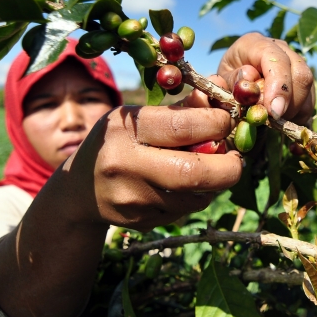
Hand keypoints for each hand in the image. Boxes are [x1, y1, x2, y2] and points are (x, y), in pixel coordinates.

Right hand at [53, 105, 242, 230]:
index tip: (227, 122)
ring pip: (194, 197)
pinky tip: (189, 186)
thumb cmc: (118, 143)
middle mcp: (125, 165)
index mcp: (125, 130)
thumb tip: (222, 93)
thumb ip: (180, 110)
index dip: (216, 124)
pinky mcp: (140, 222)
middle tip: (237, 158)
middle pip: (192, 171)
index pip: (182, 127)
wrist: (79, 191)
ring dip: (214, 184)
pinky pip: (184, 211)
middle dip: (227, 166)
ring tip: (214, 168)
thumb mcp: (138, 118)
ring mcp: (132, 199)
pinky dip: (196, 197)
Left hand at [211, 32, 314, 124]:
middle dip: (290, 102)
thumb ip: (232, 81)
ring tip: (274, 122)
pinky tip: (284, 125)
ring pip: (308, 89)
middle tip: (274, 121)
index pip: (276, 59)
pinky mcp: (303, 81)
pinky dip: (300, 116)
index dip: (279, 85)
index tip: (274, 111)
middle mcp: (281, 49)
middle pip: (300, 73)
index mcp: (256, 44)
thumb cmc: (227, 81)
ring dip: (295, 111)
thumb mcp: (221, 80)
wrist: (234, 81)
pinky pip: (310, 100)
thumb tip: (250, 81)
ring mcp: (295, 63)